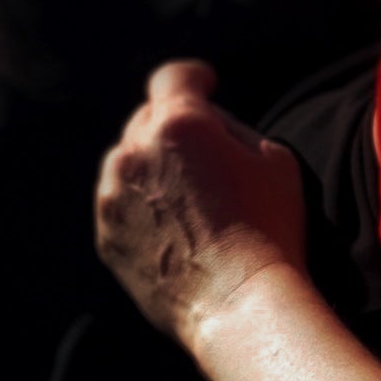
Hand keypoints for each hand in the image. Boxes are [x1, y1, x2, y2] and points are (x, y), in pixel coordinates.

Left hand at [94, 58, 312, 344]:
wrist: (240, 303)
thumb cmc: (270, 229)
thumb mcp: (273, 157)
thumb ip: (230, 128)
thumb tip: (206, 126)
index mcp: (179, 123)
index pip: (174, 77)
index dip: (194, 78)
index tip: (205, 84)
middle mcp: (134, 151)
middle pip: (149, 119)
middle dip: (176, 129)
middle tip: (210, 159)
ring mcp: (113, 195)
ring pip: (130, 162)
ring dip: (154, 168)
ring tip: (194, 203)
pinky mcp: (106, 234)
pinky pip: (121, 204)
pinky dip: (142, 207)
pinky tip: (178, 231)